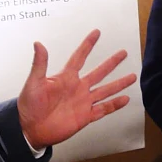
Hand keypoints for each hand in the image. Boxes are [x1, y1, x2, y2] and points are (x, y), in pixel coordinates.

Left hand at [17, 29, 136, 149]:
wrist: (30, 129)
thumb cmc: (29, 105)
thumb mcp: (33, 82)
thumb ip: (39, 64)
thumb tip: (38, 44)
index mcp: (66, 78)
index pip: (80, 57)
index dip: (88, 45)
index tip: (97, 33)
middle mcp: (78, 88)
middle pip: (99, 72)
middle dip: (111, 63)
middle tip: (123, 53)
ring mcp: (83, 102)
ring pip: (106, 90)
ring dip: (119, 84)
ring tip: (132, 77)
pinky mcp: (85, 116)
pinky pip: (103, 109)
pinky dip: (114, 105)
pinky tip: (125, 99)